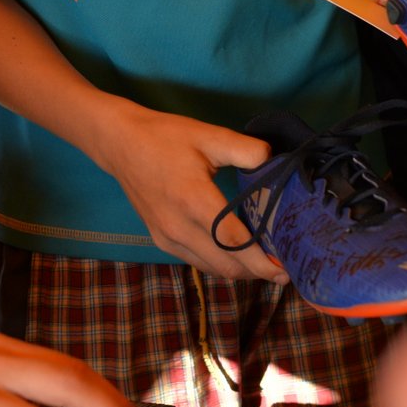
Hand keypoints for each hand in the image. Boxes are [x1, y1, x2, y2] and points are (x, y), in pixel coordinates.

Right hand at [86, 103, 283, 280]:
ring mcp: (167, 237)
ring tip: (263, 264)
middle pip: (226, 265)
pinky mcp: (161, 240)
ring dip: (239, 271)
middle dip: (257, 272)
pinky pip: (197, 261)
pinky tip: (235, 254)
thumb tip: (274, 162)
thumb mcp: (208, 134)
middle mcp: (179, 227)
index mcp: (194, 200)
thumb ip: (246, 149)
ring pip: (212, 268)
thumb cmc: (166, 137)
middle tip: (283, 268)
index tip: (285, 269)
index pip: (235, 242)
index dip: (262, 260)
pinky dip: (220, 264)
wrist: (120, 144)